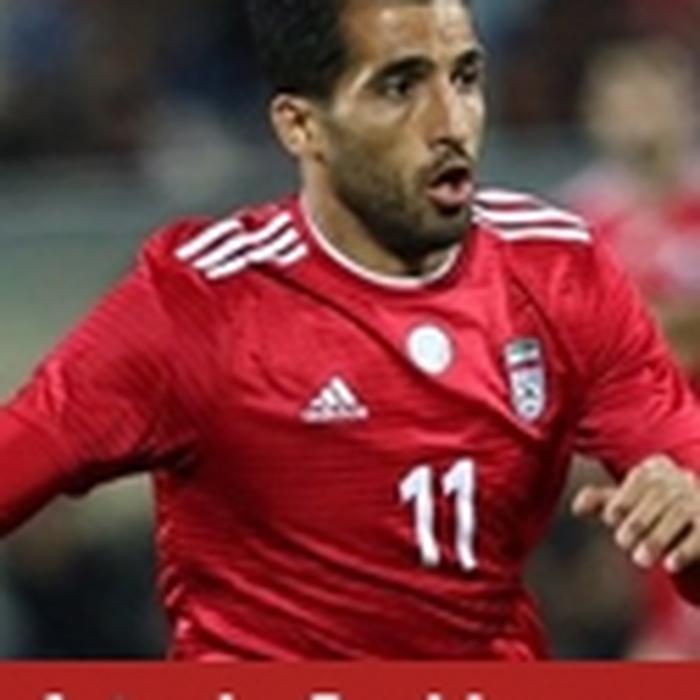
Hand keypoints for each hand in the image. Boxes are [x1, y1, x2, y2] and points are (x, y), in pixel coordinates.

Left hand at [572, 455, 699, 573]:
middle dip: (638, 522)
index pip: (640, 479)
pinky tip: (670, 566)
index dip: (624, 499)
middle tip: (622, 543)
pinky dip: (685, 550)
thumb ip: (601, 501)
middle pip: (659, 497)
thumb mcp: (627, 504)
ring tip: (639, 560)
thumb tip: (575, 507)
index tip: (610, 519)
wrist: (695, 526)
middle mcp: (682, 479)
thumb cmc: (651, 512)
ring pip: (679, 515)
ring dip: (657, 539)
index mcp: (657, 468)